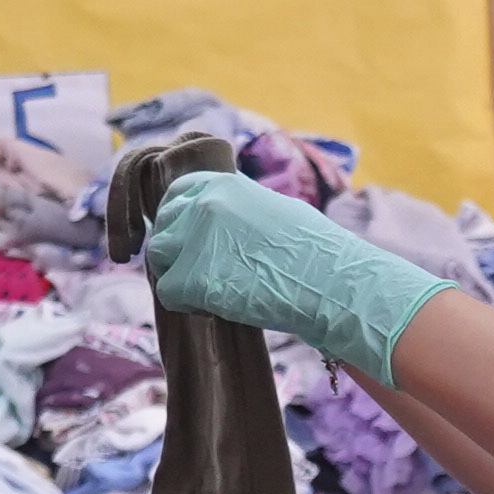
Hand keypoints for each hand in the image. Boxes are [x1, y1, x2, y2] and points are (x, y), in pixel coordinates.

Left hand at [144, 169, 439, 391]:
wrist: (335, 283)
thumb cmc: (320, 255)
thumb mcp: (277, 212)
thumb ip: (242, 212)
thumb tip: (229, 228)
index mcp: (224, 184)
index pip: (177, 195)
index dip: (180, 222)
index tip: (190, 244)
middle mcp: (204, 204)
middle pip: (163, 226)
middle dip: (176, 251)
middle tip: (201, 275)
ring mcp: (195, 238)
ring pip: (158, 257)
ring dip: (177, 276)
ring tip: (209, 293)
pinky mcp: (193, 278)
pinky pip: (168, 294)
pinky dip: (186, 305)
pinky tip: (215, 309)